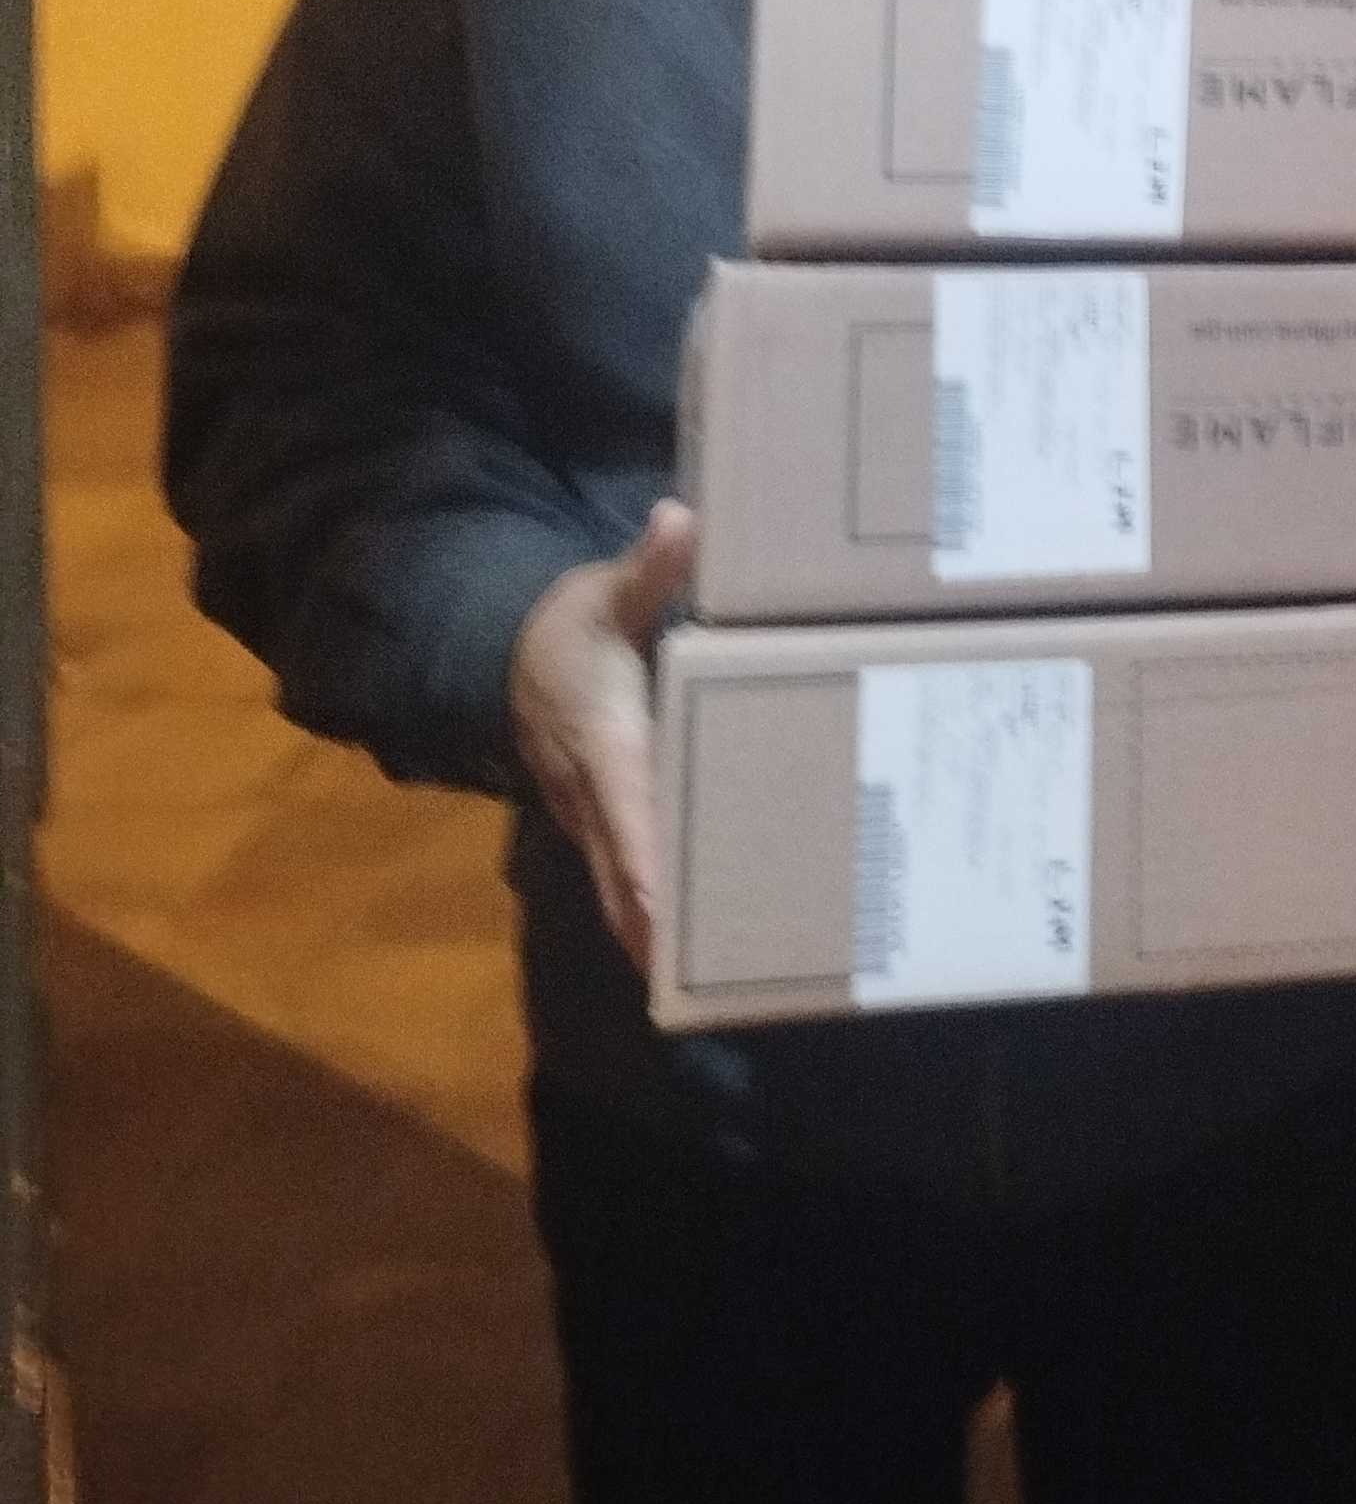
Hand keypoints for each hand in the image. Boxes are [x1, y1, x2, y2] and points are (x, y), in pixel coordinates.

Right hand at [507, 500, 695, 974]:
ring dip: (650, 930)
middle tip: (699, 975)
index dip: (642, 860)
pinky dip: (645, 912)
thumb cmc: (568, 626)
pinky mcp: (597, 821)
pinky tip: (683, 946)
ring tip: (699, 981)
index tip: (665, 908)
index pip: (625, 809)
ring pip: (617, 883)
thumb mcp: (605, 592)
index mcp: (603, 741)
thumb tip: (682, 522)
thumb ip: (647, 568)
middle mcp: (591, 792)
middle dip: (652, 923)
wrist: (508, 655)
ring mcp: (588, 814)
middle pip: (620, 870)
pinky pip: (621, 874)